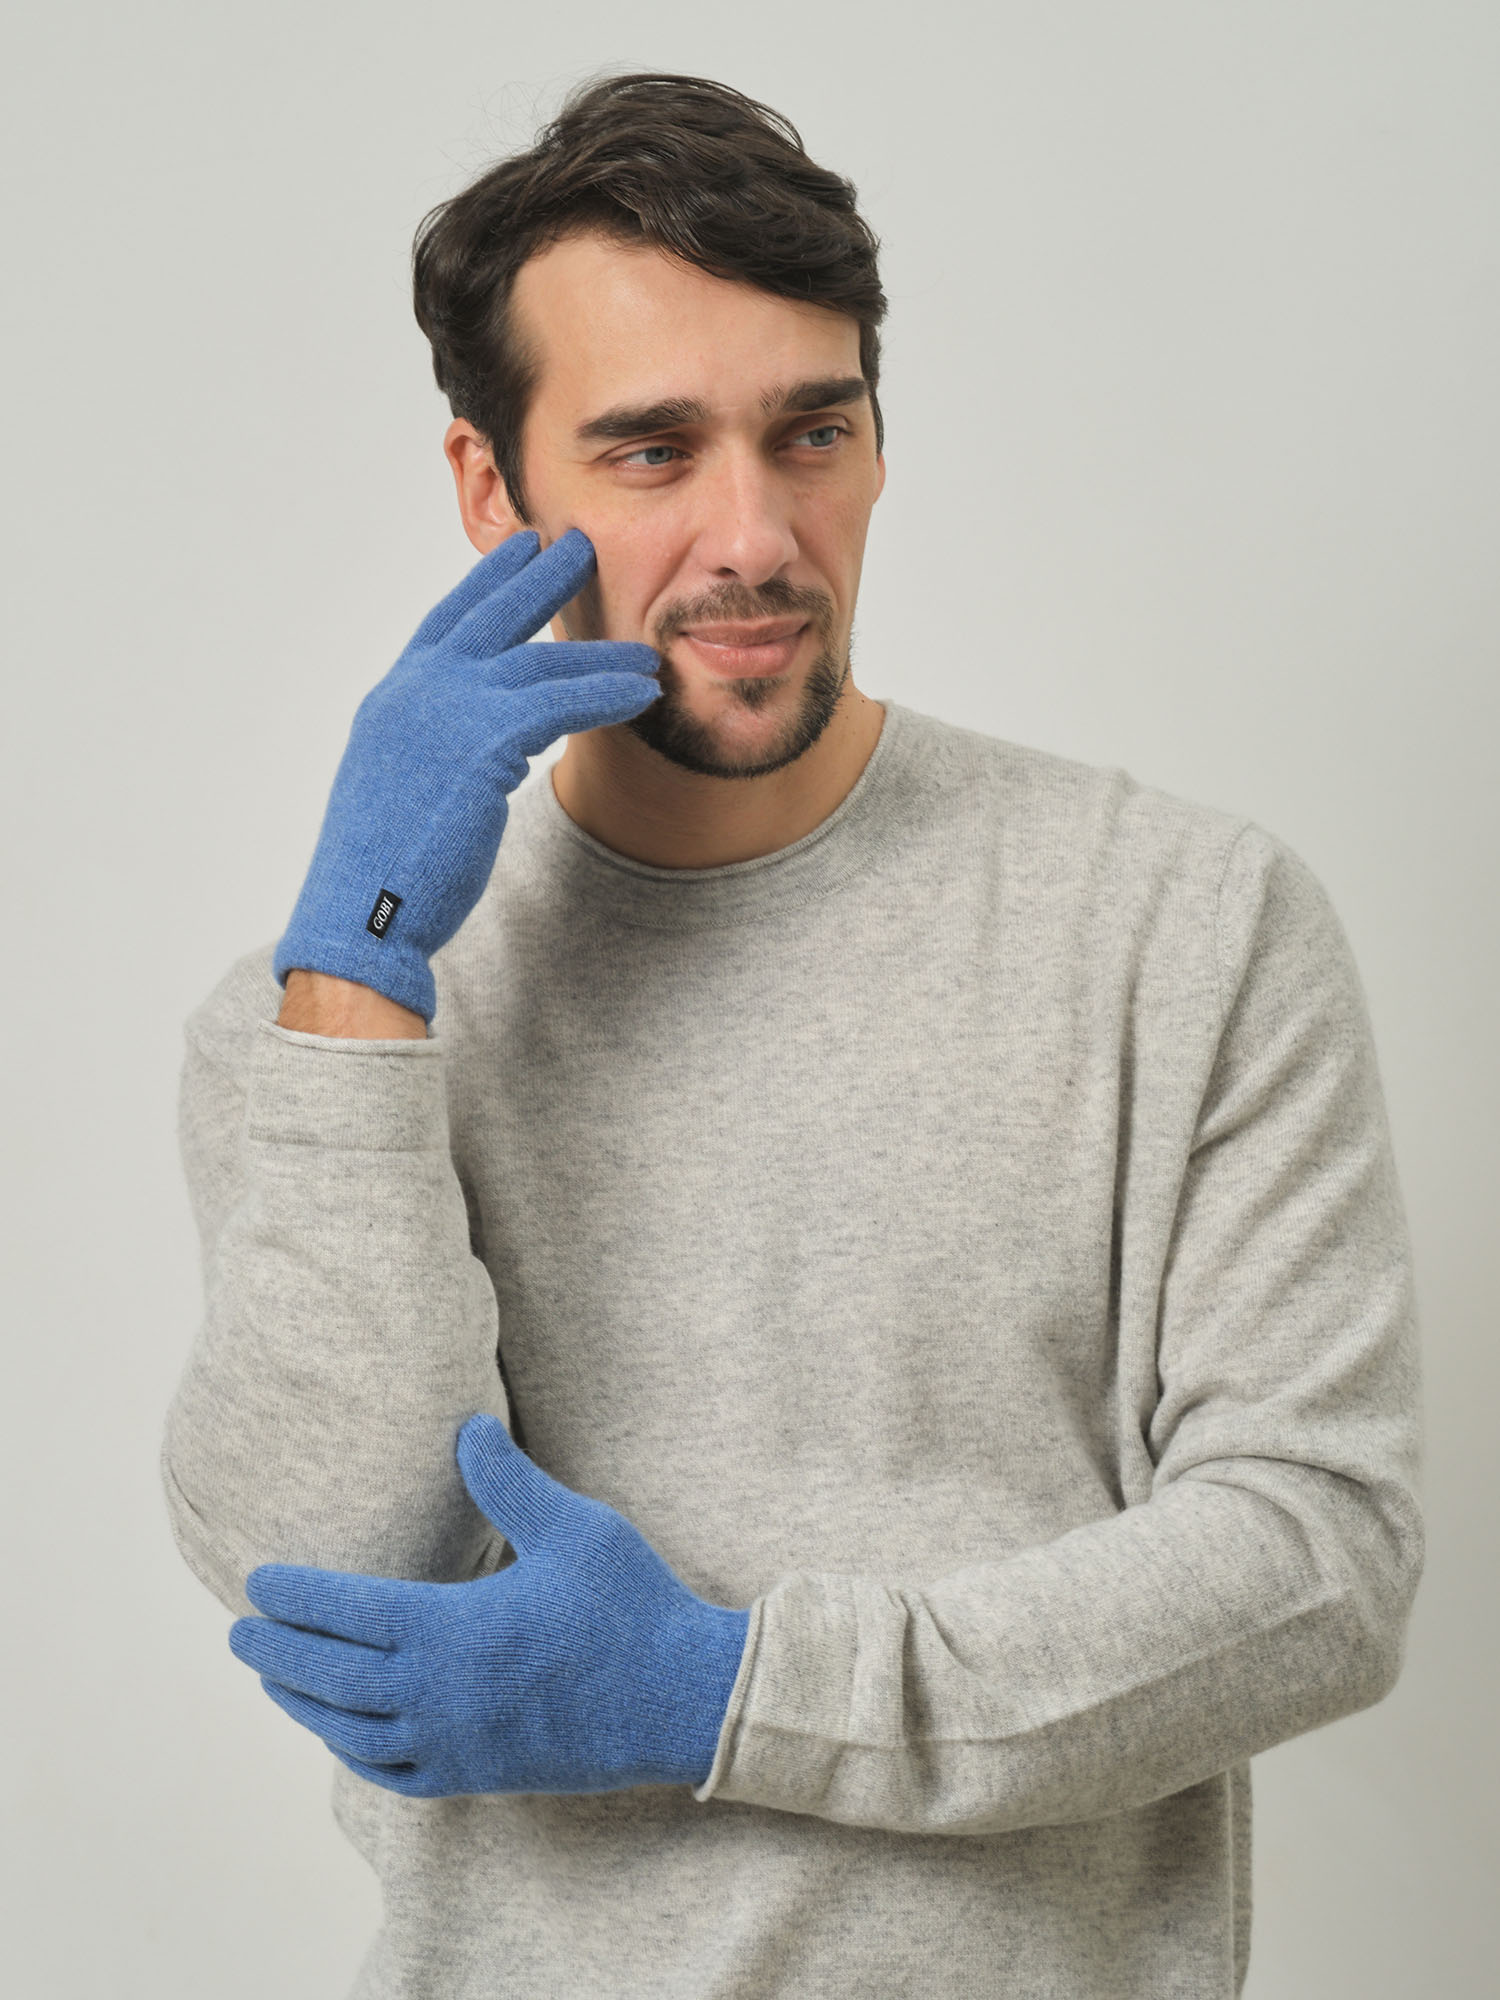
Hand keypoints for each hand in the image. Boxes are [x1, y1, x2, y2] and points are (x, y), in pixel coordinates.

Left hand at [227, 1415, 751, 1797]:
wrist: (683, 1700)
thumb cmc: (630, 1607)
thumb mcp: (574, 1528)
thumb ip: (508, 1482)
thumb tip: (465, 1427)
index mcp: (456, 1628)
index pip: (348, 1612)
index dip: (295, 1596)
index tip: (255, 1582)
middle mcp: (442, 1693)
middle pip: (332, 1677)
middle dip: (278, 1653)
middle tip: (238, 1634)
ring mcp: (457, 1743)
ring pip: (351, 1732)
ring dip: (304, 1705)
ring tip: (274, 1682)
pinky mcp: (479, 1775)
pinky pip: (393, 1773)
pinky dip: (353, 1753)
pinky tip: (342, 1738)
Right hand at [272, 529, 660, 1023]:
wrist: (363, 906)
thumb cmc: (385, 867)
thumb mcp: (403, 784)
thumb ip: (438, 745)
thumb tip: (486, 745)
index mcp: (395, 697)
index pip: (449, 621)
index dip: (488, 582)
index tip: (520, 549)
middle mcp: (417, 690)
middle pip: (492, 614)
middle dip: (542, 575)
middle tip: (582, 544)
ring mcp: (447, 710)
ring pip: (539, 664)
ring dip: (600, 656)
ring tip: (646, 651)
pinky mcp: (483, 742)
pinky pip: (562, 703)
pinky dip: (606, 693)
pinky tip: (642, 691)